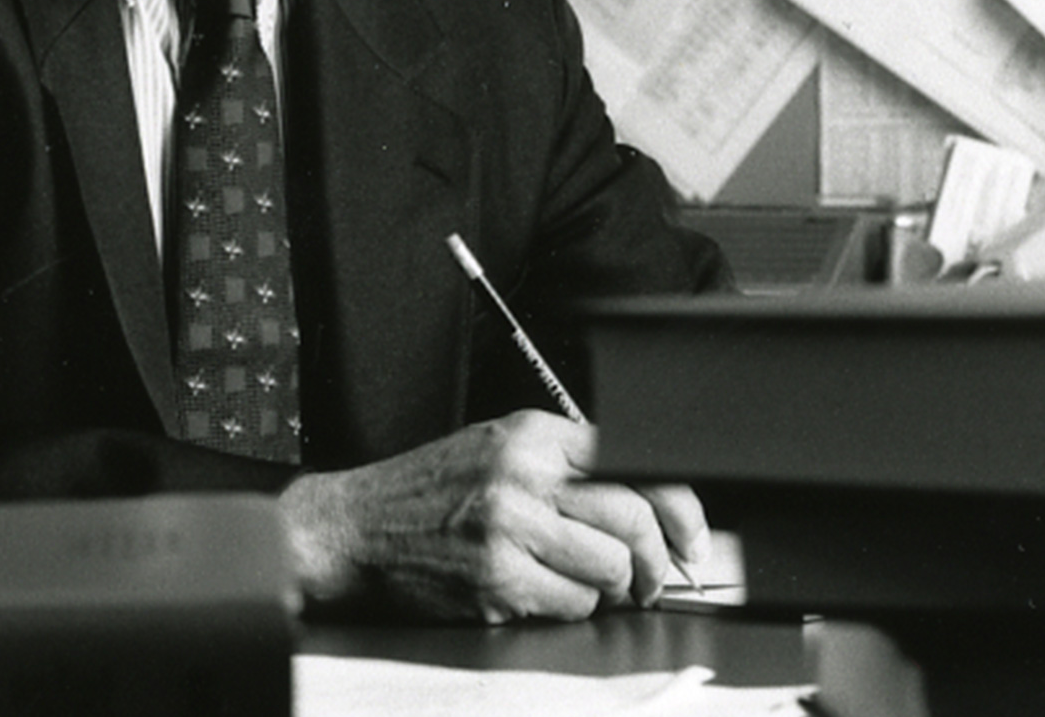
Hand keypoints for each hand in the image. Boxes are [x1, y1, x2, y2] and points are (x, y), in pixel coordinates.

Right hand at [276, 409, 708, 622]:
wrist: (354, 527)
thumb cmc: (428, 490)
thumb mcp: (499, 447)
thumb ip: (567, 464)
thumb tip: (645, 503)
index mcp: (533, 436)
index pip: (636, 464)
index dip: (679, 508)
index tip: (689, 535)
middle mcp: (524, 477)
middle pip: (632, 519)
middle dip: (658, 560)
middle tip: (657, 577)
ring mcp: (508, 531)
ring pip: (609, 569)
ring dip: (615, 589)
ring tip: (599, 587)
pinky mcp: (495, 582)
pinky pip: (570, 605)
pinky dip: (573, 607)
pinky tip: (548, 594)